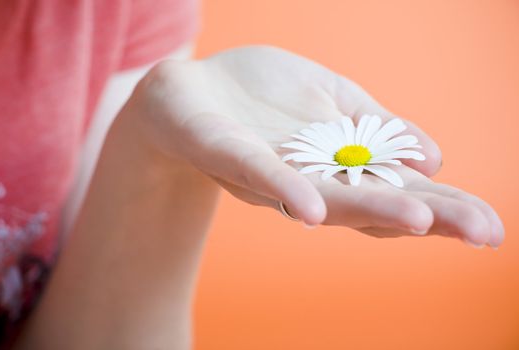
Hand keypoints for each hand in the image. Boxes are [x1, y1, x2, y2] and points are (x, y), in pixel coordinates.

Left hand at [123, 45, 502, 247]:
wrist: (189, 93)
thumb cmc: (262, 98)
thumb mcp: (330, 99)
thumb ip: (378, 126)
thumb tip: (436, 157)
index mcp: (337, 164)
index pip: (398, 189)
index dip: (445, 206)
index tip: (491, 225)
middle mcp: (310, 178)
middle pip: (371, 203)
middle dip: (426, 217)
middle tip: (481, 232)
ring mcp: (270, 171)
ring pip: (324, 195)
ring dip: (369, 209)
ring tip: (418, 220)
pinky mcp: (228, 153)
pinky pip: (260, 173)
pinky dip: (289, 190)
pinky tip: (315, 209)